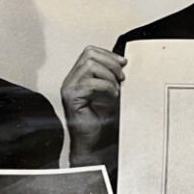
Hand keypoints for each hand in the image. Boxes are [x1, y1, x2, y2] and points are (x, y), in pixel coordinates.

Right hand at [61, 46, 126, 164]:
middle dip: (110, 63)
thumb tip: (123, 62)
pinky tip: (112, 97)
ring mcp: (69, 87)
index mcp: (79, 76)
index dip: (108, 55)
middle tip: (121, 78)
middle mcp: (71, 80)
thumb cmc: (101, 121)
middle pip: (89, 54)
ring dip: (109, 76)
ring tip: (115, 90)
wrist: (94, 141)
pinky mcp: (71, 97)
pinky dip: (106, 88)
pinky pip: (90, 83)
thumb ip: (113, 77)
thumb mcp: (111, 92)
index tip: (123, 63)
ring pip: (89, 65)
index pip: (90, 52)